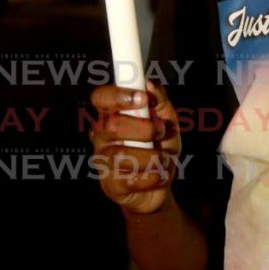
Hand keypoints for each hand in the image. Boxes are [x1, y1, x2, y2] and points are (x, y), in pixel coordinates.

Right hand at [89, 80, 180, 214]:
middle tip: (159, 131)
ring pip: (122, 155)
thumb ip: (160, 102)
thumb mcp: (167, 122)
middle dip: (144, 128)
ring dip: (153, 156)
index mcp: (113, 116)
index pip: (101, 98)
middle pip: (111, 125)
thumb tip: (150, 84)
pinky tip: (157, 174)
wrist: (161, 185)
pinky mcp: (111, 185)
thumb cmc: (159, 149)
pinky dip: (155, 176)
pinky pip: (133, 179)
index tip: (142, 98)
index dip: (118, 95)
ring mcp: (104, 162)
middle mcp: (102, 137)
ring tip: (163, 158)